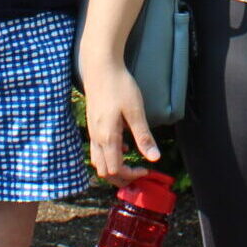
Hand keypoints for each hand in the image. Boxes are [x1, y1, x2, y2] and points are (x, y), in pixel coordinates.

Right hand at [79, 50, 159, 186]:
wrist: (100, 67)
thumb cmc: (119, 86)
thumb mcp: (135, 111)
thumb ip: (144, 136)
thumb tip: (155, 158)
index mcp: (107, 137)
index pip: (116, 170)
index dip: (131, 176)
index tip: (146, 169)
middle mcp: (96, 138)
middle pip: (104, 171)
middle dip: (121, 178)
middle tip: (139, 174)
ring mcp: (92, 132)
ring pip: (98, 162)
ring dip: (113, 168)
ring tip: (131, 164)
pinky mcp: (92, 126)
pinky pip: (97, 150)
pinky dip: (109, 156)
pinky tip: (123, 146)